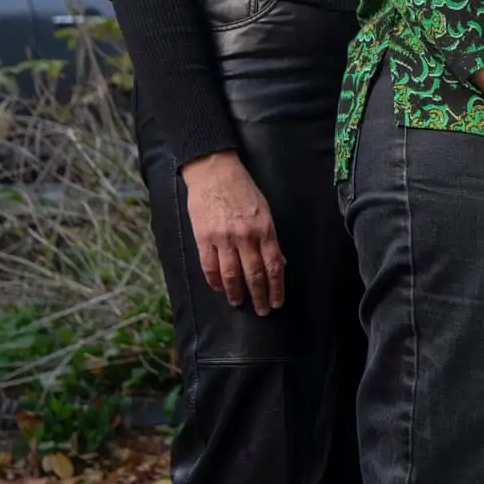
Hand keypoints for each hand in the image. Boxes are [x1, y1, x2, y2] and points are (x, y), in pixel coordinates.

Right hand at [180, 150, 284, 313]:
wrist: (215, 172)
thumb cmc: (243, 190)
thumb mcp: (265, 210)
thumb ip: (271, 237)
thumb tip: (280, 262)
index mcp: (265, 229)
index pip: (274, 265)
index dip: (277, 287)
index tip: (278, 301)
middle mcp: (246, 237)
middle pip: (255, 274)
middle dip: (260, 296)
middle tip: (263, 311)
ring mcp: (223, 238)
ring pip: (231, 275)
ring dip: (236, 293)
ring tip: (240, 303)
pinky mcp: (203, 238)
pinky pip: (209, 266)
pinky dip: (215, 281)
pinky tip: (220, 288)